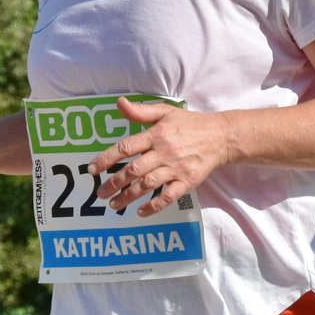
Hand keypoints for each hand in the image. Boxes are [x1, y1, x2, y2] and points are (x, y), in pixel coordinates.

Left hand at [88, 97, 237, 217]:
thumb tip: (119, 103)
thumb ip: (141, 111)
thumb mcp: (166, 112)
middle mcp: (165, 152)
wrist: (221, 137)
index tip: (92, 170)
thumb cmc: (190, 124)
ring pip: (148, 185)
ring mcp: (177, 168)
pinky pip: (168, 196)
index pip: (126, 148)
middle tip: (100, 193)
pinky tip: (141, 212)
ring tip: (114, 204)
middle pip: (134, 170)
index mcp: (157, 134)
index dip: (106, 159)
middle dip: (114, 183)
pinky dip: (154, 206)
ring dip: (128, 196)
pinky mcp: (188, 181)